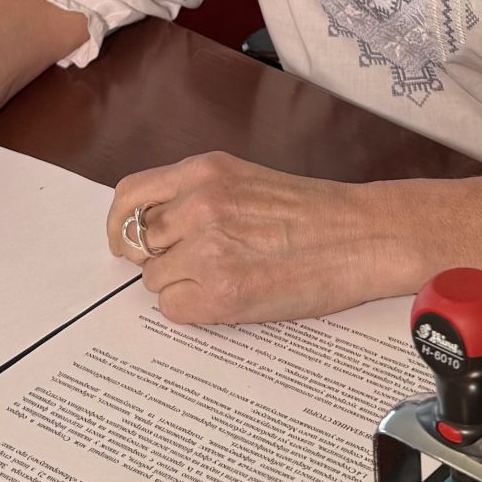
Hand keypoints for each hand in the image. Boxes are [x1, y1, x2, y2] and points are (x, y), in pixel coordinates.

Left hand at [105, 153, 395, 324]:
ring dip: (180, 285)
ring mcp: (207, 250)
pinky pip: (174, 309)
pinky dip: (193, 310)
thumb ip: (197, 195)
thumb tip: (156, 228)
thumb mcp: (245, 180)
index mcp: (204, 171)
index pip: (130, 196)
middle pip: (140, 242)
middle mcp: (199, 205)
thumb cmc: (312, 213)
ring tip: (223, 280)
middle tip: (191, 267)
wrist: (361, 237)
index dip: (121, 224)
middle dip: (159, 258)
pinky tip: (228, 300)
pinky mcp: (221, 293)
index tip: (125, 241)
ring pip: (156, 280)